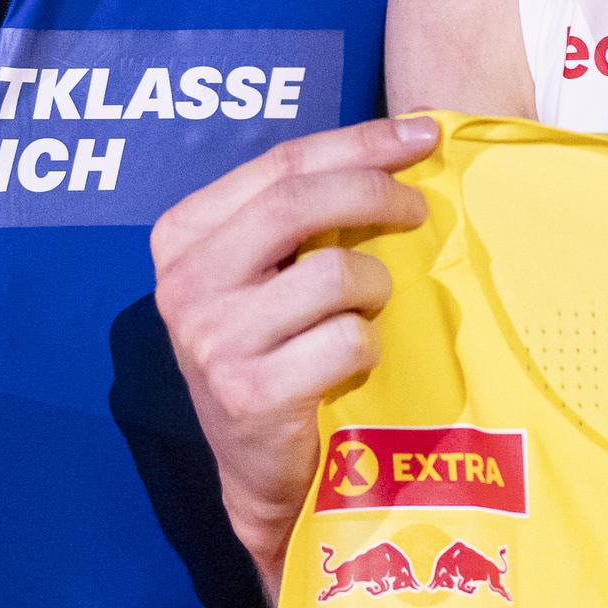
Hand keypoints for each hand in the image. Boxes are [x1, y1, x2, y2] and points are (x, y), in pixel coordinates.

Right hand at [153, 113, 438, 579]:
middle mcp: (185, 283)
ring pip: (332, 273)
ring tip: (371, 309)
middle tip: (419, 210)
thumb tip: (404, 143)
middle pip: (299, 203)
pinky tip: (356, 362)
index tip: (423, 134)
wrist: (263, 473)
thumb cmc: (279, 354)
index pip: (280, 164)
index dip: (360, 141)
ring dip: (374, 286)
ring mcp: (212, 339)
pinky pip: (345, 340)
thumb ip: (305, 215)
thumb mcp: (268, 274)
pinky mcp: (248, 393)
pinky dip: (368, 346)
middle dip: (376, 192)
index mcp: (184, 236)